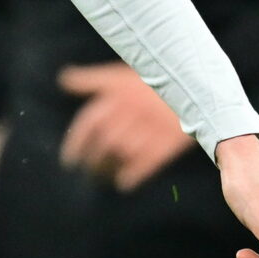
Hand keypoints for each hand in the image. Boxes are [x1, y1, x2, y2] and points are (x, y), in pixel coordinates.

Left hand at [57, 63, 192, 190]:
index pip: (90, 123)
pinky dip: (134, 174)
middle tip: (87, 172)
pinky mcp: (171, 140)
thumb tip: (63, 79)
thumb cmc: (152, 77)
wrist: (194, 82)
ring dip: (110, 169)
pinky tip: (124, 184)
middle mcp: (132, 111)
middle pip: (105, 142)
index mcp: (118, 95)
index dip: (76, 144)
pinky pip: (149, 162)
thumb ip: (91, 79)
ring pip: (124, 153)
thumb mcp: (121, 74)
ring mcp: (152, 126)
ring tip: (101, 179)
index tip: (69, 160)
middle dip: (93, 160)